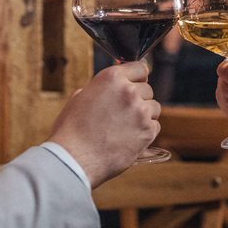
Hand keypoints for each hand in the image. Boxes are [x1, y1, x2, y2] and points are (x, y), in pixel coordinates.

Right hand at [49, 60, 160, 185]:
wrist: (74, 159)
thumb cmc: (71, 131)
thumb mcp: (79, 98)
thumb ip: (98, 88)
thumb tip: (105, 88)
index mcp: (112, 78)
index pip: (139, 68)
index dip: (137, 77)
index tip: (135, 84)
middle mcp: (129, 91)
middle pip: (147, 89)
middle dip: (139, 98)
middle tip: (124, 112)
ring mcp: (140, 112)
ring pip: (154, 107)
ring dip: (144, 115)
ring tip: (126, 126)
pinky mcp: (147, 132)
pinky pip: (155, 126)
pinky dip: (146, 131)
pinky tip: (130, 137)